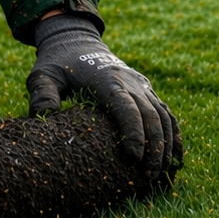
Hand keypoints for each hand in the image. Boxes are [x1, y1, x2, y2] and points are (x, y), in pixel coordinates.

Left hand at [26, 14, 182, 180]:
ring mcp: (140, 84)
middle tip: (148, 176)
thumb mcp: (42, 75)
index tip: (133, 157)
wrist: (77, 41)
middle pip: (150, 114)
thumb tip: (45, 118)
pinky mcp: (145, 89)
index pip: (125, 106)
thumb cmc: (58, 63)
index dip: (133, 131)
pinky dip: (174, 132)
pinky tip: (176, 155)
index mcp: (106, 79)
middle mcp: (129, 81)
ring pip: (162, 114)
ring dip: (166, 143)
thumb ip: (42, 94)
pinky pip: (165, 111)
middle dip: (153, 146)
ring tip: (160, 173)